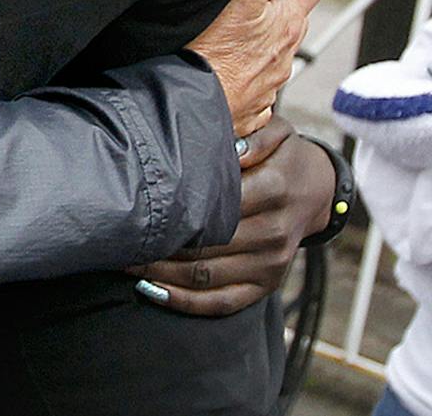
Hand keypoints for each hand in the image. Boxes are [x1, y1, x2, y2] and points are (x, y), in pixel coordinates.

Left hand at [130, 117, 335, 315]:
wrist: (318, 191)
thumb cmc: (282, 156)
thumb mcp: (276, 132)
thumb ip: (253, 136)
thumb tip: (230, 149)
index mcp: (274, 189)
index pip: (217, 203)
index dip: (174, 208)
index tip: (136, 205)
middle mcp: (273, 231)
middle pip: (205, 245)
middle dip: (156, 245)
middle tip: (116, 238)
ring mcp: (271, 263)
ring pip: (206, 276)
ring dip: (160, 274)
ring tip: (122, 261)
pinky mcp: (266, 284)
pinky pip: (223, 302)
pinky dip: (185, 301)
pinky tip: (150, 290)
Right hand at [188, 0, 322, 135]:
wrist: (190, 103)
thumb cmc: (213, 50)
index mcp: (288, 24)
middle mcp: (286, 54)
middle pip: (293, 21)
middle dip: (281, 5)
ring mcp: (271, 83)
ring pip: (275, 55)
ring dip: (263, 42)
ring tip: (235, 33)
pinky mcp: (253, 106)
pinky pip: (258, 89)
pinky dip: (249, 78)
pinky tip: (229, 72)